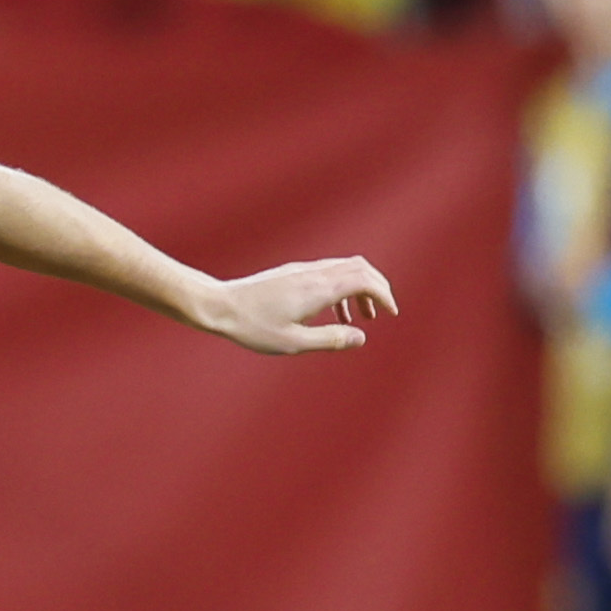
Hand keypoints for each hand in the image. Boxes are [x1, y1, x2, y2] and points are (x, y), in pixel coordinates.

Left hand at [201, 257, 397, 353]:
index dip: (384, 295)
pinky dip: (340, 289)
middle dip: (377, 288)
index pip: (365, 280)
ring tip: (360, 318)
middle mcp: (314, 273)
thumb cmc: (252, 327)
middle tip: (382, 312)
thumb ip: (330, 339)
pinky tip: (332, 313)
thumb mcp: (293, 342)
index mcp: (319, 289)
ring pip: (344, 269)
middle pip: (361, 268)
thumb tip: (361, 338)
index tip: (390, 313)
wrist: (220, 306)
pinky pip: (327, 274)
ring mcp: (302, 270)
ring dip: (359, 290)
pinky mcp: (292, 273)